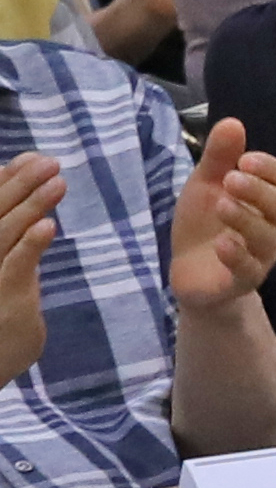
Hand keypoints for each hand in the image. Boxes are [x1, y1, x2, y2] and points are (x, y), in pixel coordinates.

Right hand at [0, 151, 59, 389]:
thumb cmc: (0, 329)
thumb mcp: (10, 286)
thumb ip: (19, 255)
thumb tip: (39, 221)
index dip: (5, 183)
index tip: (29, 158)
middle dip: (19, 185)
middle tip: (48, 161)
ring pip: (2, 233)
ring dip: (30, 205)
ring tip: (58, 182)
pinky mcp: (1, 299)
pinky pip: (14, 268)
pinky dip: (30, 245)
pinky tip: (48, 225)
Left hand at [163, 120, 275, 316]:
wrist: (190, 273)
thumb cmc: (203, 225)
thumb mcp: (205, 185)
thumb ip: (220, 158)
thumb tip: (233, 121)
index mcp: (265, 202)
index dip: (272, 170)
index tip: (245, 159)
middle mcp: (270, 228)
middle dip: (259, 191)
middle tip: (230, 179)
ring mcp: (258, 256)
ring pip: (267, 237)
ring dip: (245, 218)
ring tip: (221, 205)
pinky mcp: (241, 281)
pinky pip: (250, 270)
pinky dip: (237, 256)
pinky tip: (221, 243)